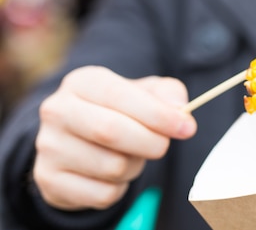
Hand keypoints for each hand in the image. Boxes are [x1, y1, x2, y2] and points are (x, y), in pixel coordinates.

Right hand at [33, 66, 196, 209]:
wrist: (78, 142)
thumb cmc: (119, 111)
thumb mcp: (145, 93)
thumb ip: (168, 95)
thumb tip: (179, 111)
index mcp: (82, 82)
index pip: (120, 96)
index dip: (157, 114)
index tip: (187, 127)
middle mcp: (57, 111)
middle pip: (111, 131)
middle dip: (151, 142)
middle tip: (165, 145)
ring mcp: (49, 147)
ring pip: (112, 166)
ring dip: (135, 166)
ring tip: (130, 155)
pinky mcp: (50, 180)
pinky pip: (104, 193)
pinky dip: (120, 188)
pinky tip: (112, 173)